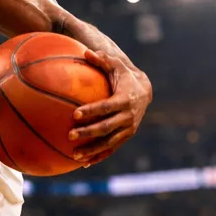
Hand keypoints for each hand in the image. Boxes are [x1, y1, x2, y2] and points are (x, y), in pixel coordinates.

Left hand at [68, 48, 151, 166]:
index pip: (106, 107)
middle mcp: (128, 117)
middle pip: (106, 127)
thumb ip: (102, 60)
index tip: (75, 114)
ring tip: (74, 155)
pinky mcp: (126, 137)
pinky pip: (111, 149)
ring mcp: (128, 129)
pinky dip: (99, 156)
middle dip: (88, 132)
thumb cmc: (124, 76)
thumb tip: (85, 51)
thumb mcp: (116, 66)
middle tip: (70, 135)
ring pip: (109, 143)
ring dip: (92, 150)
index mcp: (124, 100)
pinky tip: (84, 163)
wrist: (145, 92)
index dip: (91, 111)